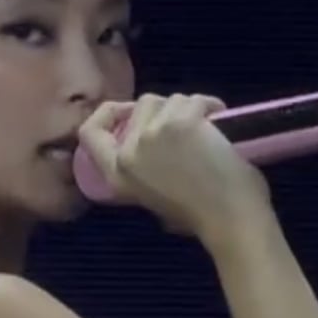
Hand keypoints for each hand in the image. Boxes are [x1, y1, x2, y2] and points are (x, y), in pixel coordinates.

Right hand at [76, 93, 272, 243]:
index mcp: (116, 175)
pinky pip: (195, 100)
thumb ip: (140, 164)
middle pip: (141, 105)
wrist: (229, 218)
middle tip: (185, 128)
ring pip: (170, 99)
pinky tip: (220, 127)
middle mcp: (127, 153)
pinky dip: (210, 107)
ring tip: (206, 134)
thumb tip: (149, 130)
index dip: (109, 113)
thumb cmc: (198, 214)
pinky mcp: (179, 122)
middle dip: (165, 110)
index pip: (89, 133)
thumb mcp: (151, 194)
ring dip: (190, 110)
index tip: (129, 110)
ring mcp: (152, 135)